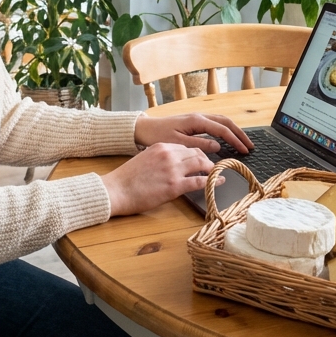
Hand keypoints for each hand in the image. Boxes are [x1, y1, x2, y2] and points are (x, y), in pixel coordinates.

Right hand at [101, 143, 215, 216]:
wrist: (116, 190)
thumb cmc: (126, 179)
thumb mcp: (144, 159)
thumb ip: (159, 159)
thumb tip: (171, 166)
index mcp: (161, 146)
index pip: (185, 147)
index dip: (196, 154)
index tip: (200, 160)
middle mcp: (169, 154)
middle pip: (196, 153)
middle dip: (206, 160)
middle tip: (211, 167)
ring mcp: (173, 170)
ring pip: (201, 164)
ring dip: (211, 169)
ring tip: (216, 174)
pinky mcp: (175, 186)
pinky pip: (200, 181)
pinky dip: (212, 181)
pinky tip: (219, 182)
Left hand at [134, 113, 252, 155]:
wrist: (143, 128)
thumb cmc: (157, 136)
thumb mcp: (178, 143)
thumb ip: (199, 145)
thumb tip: (218, 147)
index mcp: (196, 121)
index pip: (222, 130)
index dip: (235, 140)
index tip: (245, 150)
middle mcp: (199, 116)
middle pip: (226, 122)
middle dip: (240, 133)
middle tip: (250, 146)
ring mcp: (197, 118)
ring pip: (222, 121)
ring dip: (234, 130)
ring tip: (243, 142)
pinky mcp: (194, 122)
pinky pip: (215, 123)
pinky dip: (225, 129)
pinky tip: (228, 138)